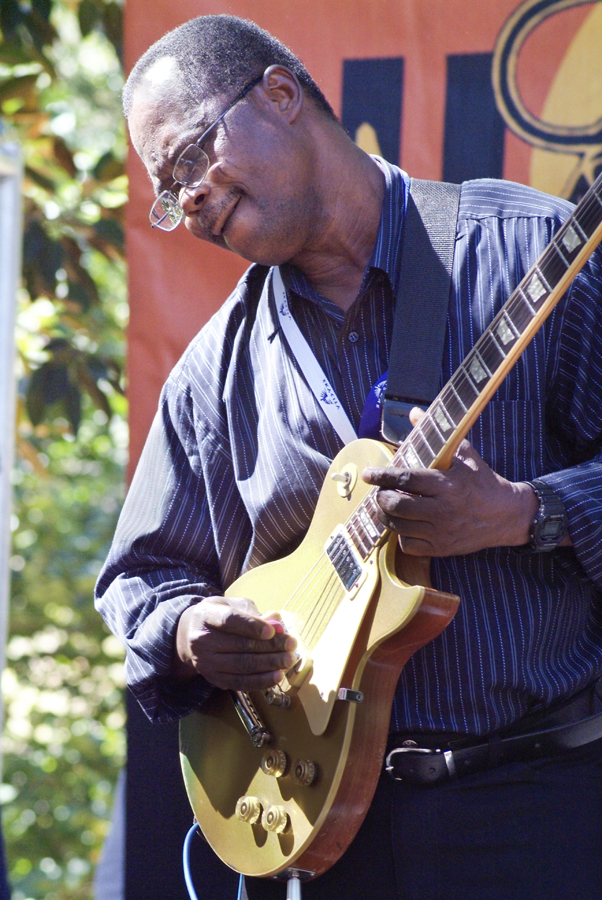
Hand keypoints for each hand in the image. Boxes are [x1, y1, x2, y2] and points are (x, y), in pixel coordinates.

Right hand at [174, 596, 297, 690]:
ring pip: (242, 666)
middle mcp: (202, 640)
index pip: (229, 621)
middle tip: (291, 645)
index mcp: (206, 615)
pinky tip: (277, 676)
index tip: (273, 630)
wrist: (190, 635)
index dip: (252, 626)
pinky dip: (260, 681)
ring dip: (269, 664)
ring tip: (288, 660)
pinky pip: (239, 683)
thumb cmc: (218, 616)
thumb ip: (253, 612)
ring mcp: (206, 662)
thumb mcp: (232, 605)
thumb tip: (276, 620)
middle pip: (240, 645)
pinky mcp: (213, 678)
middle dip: (270, 647)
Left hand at [363, 409, 537, 556]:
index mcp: (446, 484)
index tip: (369, 474)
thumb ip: (436, 435)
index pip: (405, 479)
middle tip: (379, 491)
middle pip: (396, 505)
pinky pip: (408, 545)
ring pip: (398, 526)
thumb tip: (414, 413)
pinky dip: (400, 535)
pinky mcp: (441, 548)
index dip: (382, 476)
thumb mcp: (464, 454)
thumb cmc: (482, 481)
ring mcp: (441, 532)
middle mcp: (442, 510)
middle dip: (380, 497)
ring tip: (386, 505)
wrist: (506, 515)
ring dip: (385, 515)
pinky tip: (403, 524)